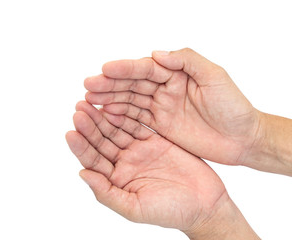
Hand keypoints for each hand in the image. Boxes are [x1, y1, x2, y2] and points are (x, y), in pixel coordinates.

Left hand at [66, 101, 227, 231]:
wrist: (204, 204)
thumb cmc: (171, 212)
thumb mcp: (134, 208)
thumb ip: (107, 193)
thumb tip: (82, 174)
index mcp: (116, 180)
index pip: (93, 160)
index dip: (81, 146)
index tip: (71, 131)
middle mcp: (124, 162)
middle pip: (102, 140)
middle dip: (90, 125)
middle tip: (79, 108)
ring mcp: (139, 149)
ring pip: (117, 129)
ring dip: (104, 116)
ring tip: (92, 101)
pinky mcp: (155, 139)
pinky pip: (137, 123)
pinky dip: (126, 113)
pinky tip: (115, 103)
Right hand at [84, 48, 261, 165]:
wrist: (242, 139)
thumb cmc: (234, 107)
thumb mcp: (215, 77)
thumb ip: (187, 61)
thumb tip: (157, 54)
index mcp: (177, 74)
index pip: (146, 69)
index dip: (125, 69)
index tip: (105, 70)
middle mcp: (166, 89)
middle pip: (133, 85)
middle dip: (110, 85)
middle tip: (88, 86)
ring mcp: (161, 108)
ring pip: (130, 101)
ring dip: (110, 100)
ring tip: (90, 101)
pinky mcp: (160, 126)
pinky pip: (136, 119)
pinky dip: (120, 117)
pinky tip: (106, 116)